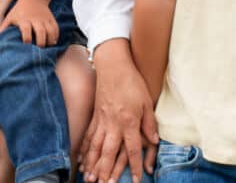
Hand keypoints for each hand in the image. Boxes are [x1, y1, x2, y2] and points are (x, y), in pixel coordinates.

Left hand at [0, 0, 58, 45]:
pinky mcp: (52, 19)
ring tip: (48, 48)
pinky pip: (56, 29)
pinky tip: (53, 42)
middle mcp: (35, 19)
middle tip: (40, 50)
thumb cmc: (18, 12)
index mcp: (24, 19)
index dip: (27, 38)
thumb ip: (3, 29)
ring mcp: (45, 19)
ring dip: (50, 41)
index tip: (27, 45)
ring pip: (51, 30)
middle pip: (41, 31)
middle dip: (41, 42)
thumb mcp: (9, 18)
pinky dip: (56, 36)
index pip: (26, 28)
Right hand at [80, 40, 157, 182]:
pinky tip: (81, 160)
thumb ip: (149, 123)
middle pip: (109, 152)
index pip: (133, 149)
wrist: (113, 65)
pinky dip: (84, 149)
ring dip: (92, 164)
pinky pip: (89, 136)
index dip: (135, 166)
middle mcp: (113, 124)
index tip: (136, 180)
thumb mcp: (147, 101)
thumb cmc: (132, 82)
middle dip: (106, 171)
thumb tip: (154, 140)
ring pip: (95, 147)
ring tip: (89, 179)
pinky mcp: (94, 115)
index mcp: (129, 121)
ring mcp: (101, 120)